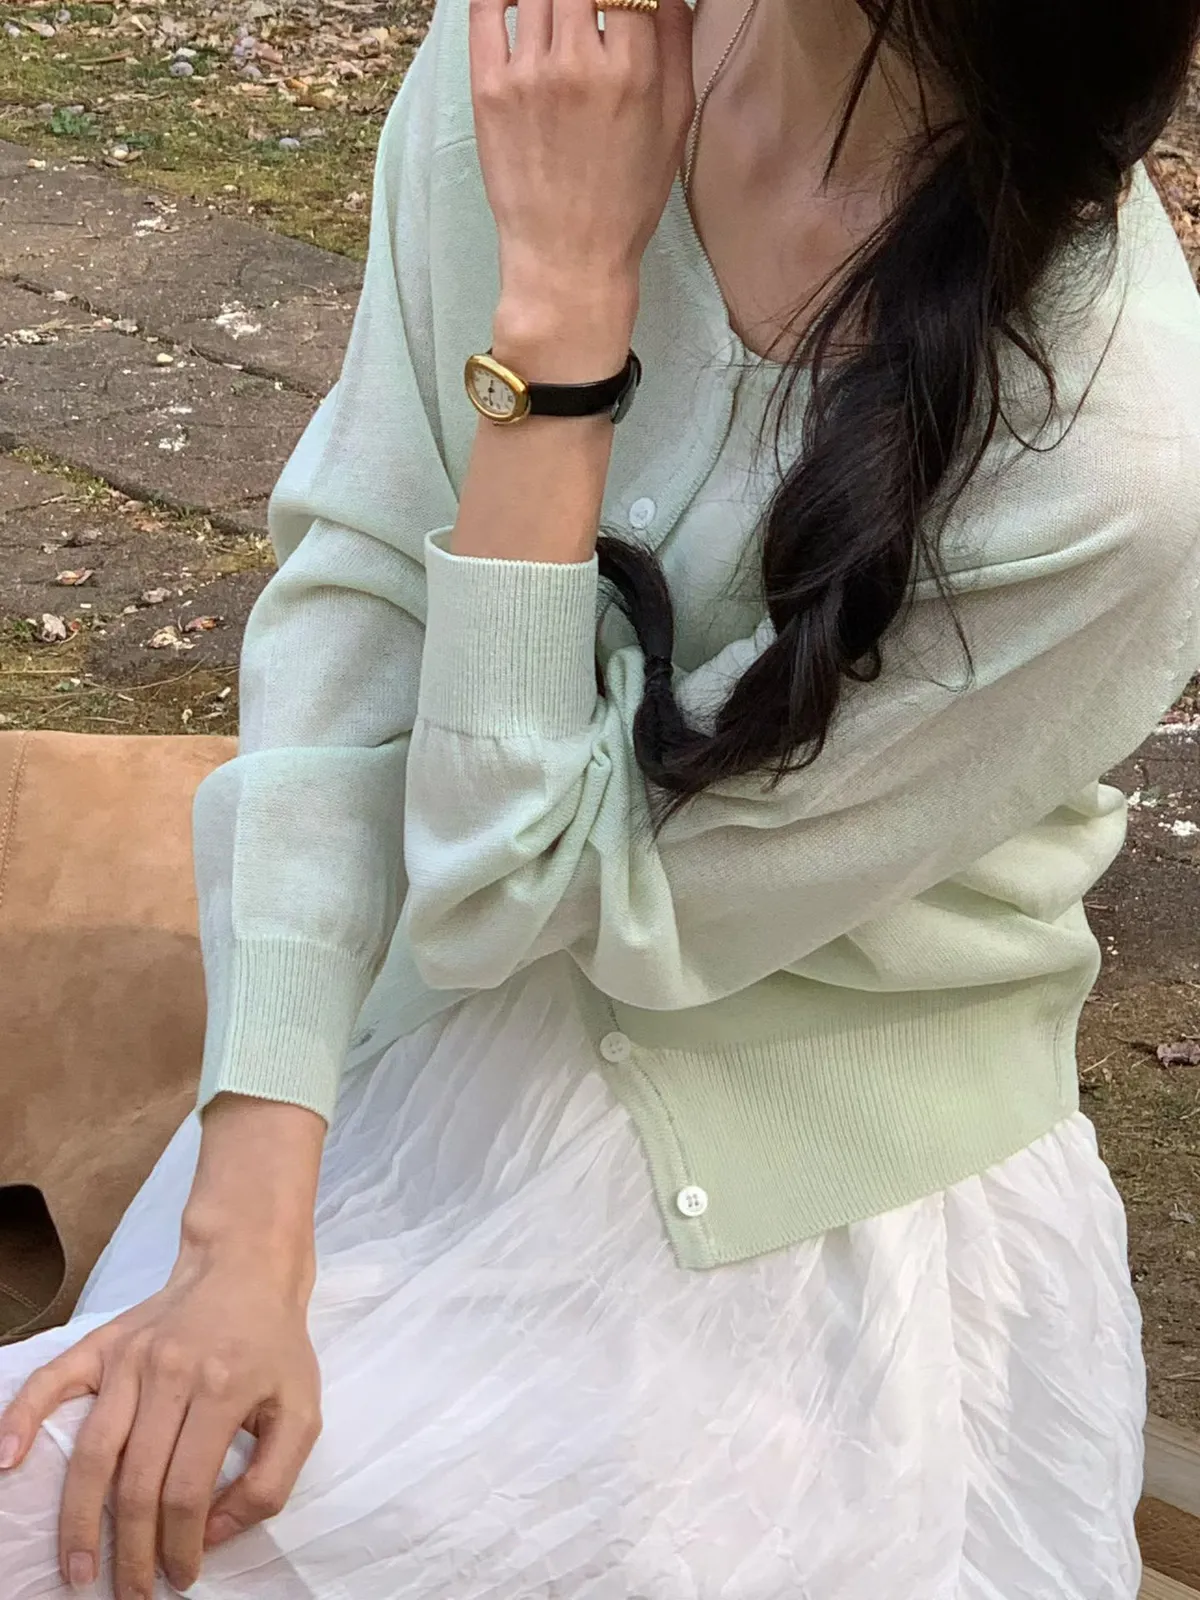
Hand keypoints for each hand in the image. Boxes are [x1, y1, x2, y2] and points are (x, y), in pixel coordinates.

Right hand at [0, 1241, 319, 1598]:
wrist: (245, 1268)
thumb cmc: (274, 1347)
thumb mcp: (302, 1411)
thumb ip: (271, 1481)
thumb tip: (214, 1532)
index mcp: (222, 1389)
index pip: (188, 1490)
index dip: (182, 1546)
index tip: (181, 1577)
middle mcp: (169, 1373)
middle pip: (136, 1482)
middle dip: (129, 1552)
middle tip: (129, 1593)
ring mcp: (131, 1358)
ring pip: (93, 1452)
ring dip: (78, 1520)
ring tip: (77, 1570)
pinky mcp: (105, 1344)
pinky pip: (53, 1381)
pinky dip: (22, 1418)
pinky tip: (7, 1460)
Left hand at [470, 0, 694, 373]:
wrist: (569, 260)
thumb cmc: (628, 199)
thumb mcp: (675, 125)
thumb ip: (676, 45)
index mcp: (632, 71)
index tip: (624, 3)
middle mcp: (577, 63)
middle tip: (590, 10)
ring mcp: (528, 74)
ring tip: (562, 11)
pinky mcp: (489, 88)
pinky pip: (487, 7)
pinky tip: (519, 0)